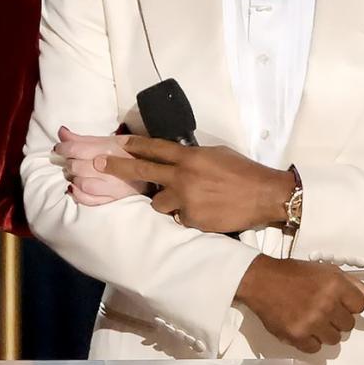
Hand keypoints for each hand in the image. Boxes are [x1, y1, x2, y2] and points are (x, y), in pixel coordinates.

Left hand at [54, 127, 145, 204]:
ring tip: (77, 174)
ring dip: (74, 179)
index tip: (59, 148)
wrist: (159, 170)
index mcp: (110, 149)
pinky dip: (79, 195)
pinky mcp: (115, 200)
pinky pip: (90, 200)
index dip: (63, 148)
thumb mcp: (112, 140)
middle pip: (76, 167)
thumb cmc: (132, 152)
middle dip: (69, 163)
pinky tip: (77, 188)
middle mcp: (111, 169)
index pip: (76, 149)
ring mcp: (113, 187)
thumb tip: (61, 132)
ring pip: (82, 184)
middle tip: (71, 160)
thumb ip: (84, 138)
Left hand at [94, 135, 294, 231]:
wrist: (264, 195)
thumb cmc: (243, 171)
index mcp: (189, 157)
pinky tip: (204, 212)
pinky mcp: (192, 220)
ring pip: (159, 204)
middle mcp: (182, 177)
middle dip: (117, 167)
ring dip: (166, 202)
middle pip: (142, 171)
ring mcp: (185, 200)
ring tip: (186, 201)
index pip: (154, 149)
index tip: (118, 144)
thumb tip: (177, 159)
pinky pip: (180, 218)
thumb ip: (193, 157)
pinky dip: (187, 216)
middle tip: (99, 164)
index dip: (134, 145)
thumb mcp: (216, 154)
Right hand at [237, 256, 363, 353]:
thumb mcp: (327, 272)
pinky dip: (309, 341)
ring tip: (310, 317)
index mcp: (335, 285)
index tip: (334, 299)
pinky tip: (302, 326)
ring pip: (334, 339)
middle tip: (320, 307)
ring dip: (324, 330)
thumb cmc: (293, 274)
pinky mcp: (298, 336)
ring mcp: (312, 322)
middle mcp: (326, 304)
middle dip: (336, 317)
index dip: (347, 304)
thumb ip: (355, 287)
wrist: (260, 280)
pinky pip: (315, 349)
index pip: (359, 307)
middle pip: (348, 325)